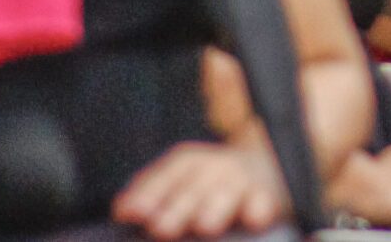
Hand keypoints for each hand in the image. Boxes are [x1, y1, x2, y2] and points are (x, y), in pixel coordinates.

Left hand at [112, 142, 285, 239]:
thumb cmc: (211, 183)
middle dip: (177, 208)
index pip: (165, 176)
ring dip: (215, 208)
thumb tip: (122, 210)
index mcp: (188, 163)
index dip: (147, 194)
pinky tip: (253, 218)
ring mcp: (242, 181)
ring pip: (227, 194)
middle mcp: (214, 168)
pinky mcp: (267, 196)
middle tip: (160, 227)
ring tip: (204, 225)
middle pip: (193, 189)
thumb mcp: (183, 180)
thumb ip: (154, 193)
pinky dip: (258, 209)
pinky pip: (263, 202)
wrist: (265, 167)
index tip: (129, 213)